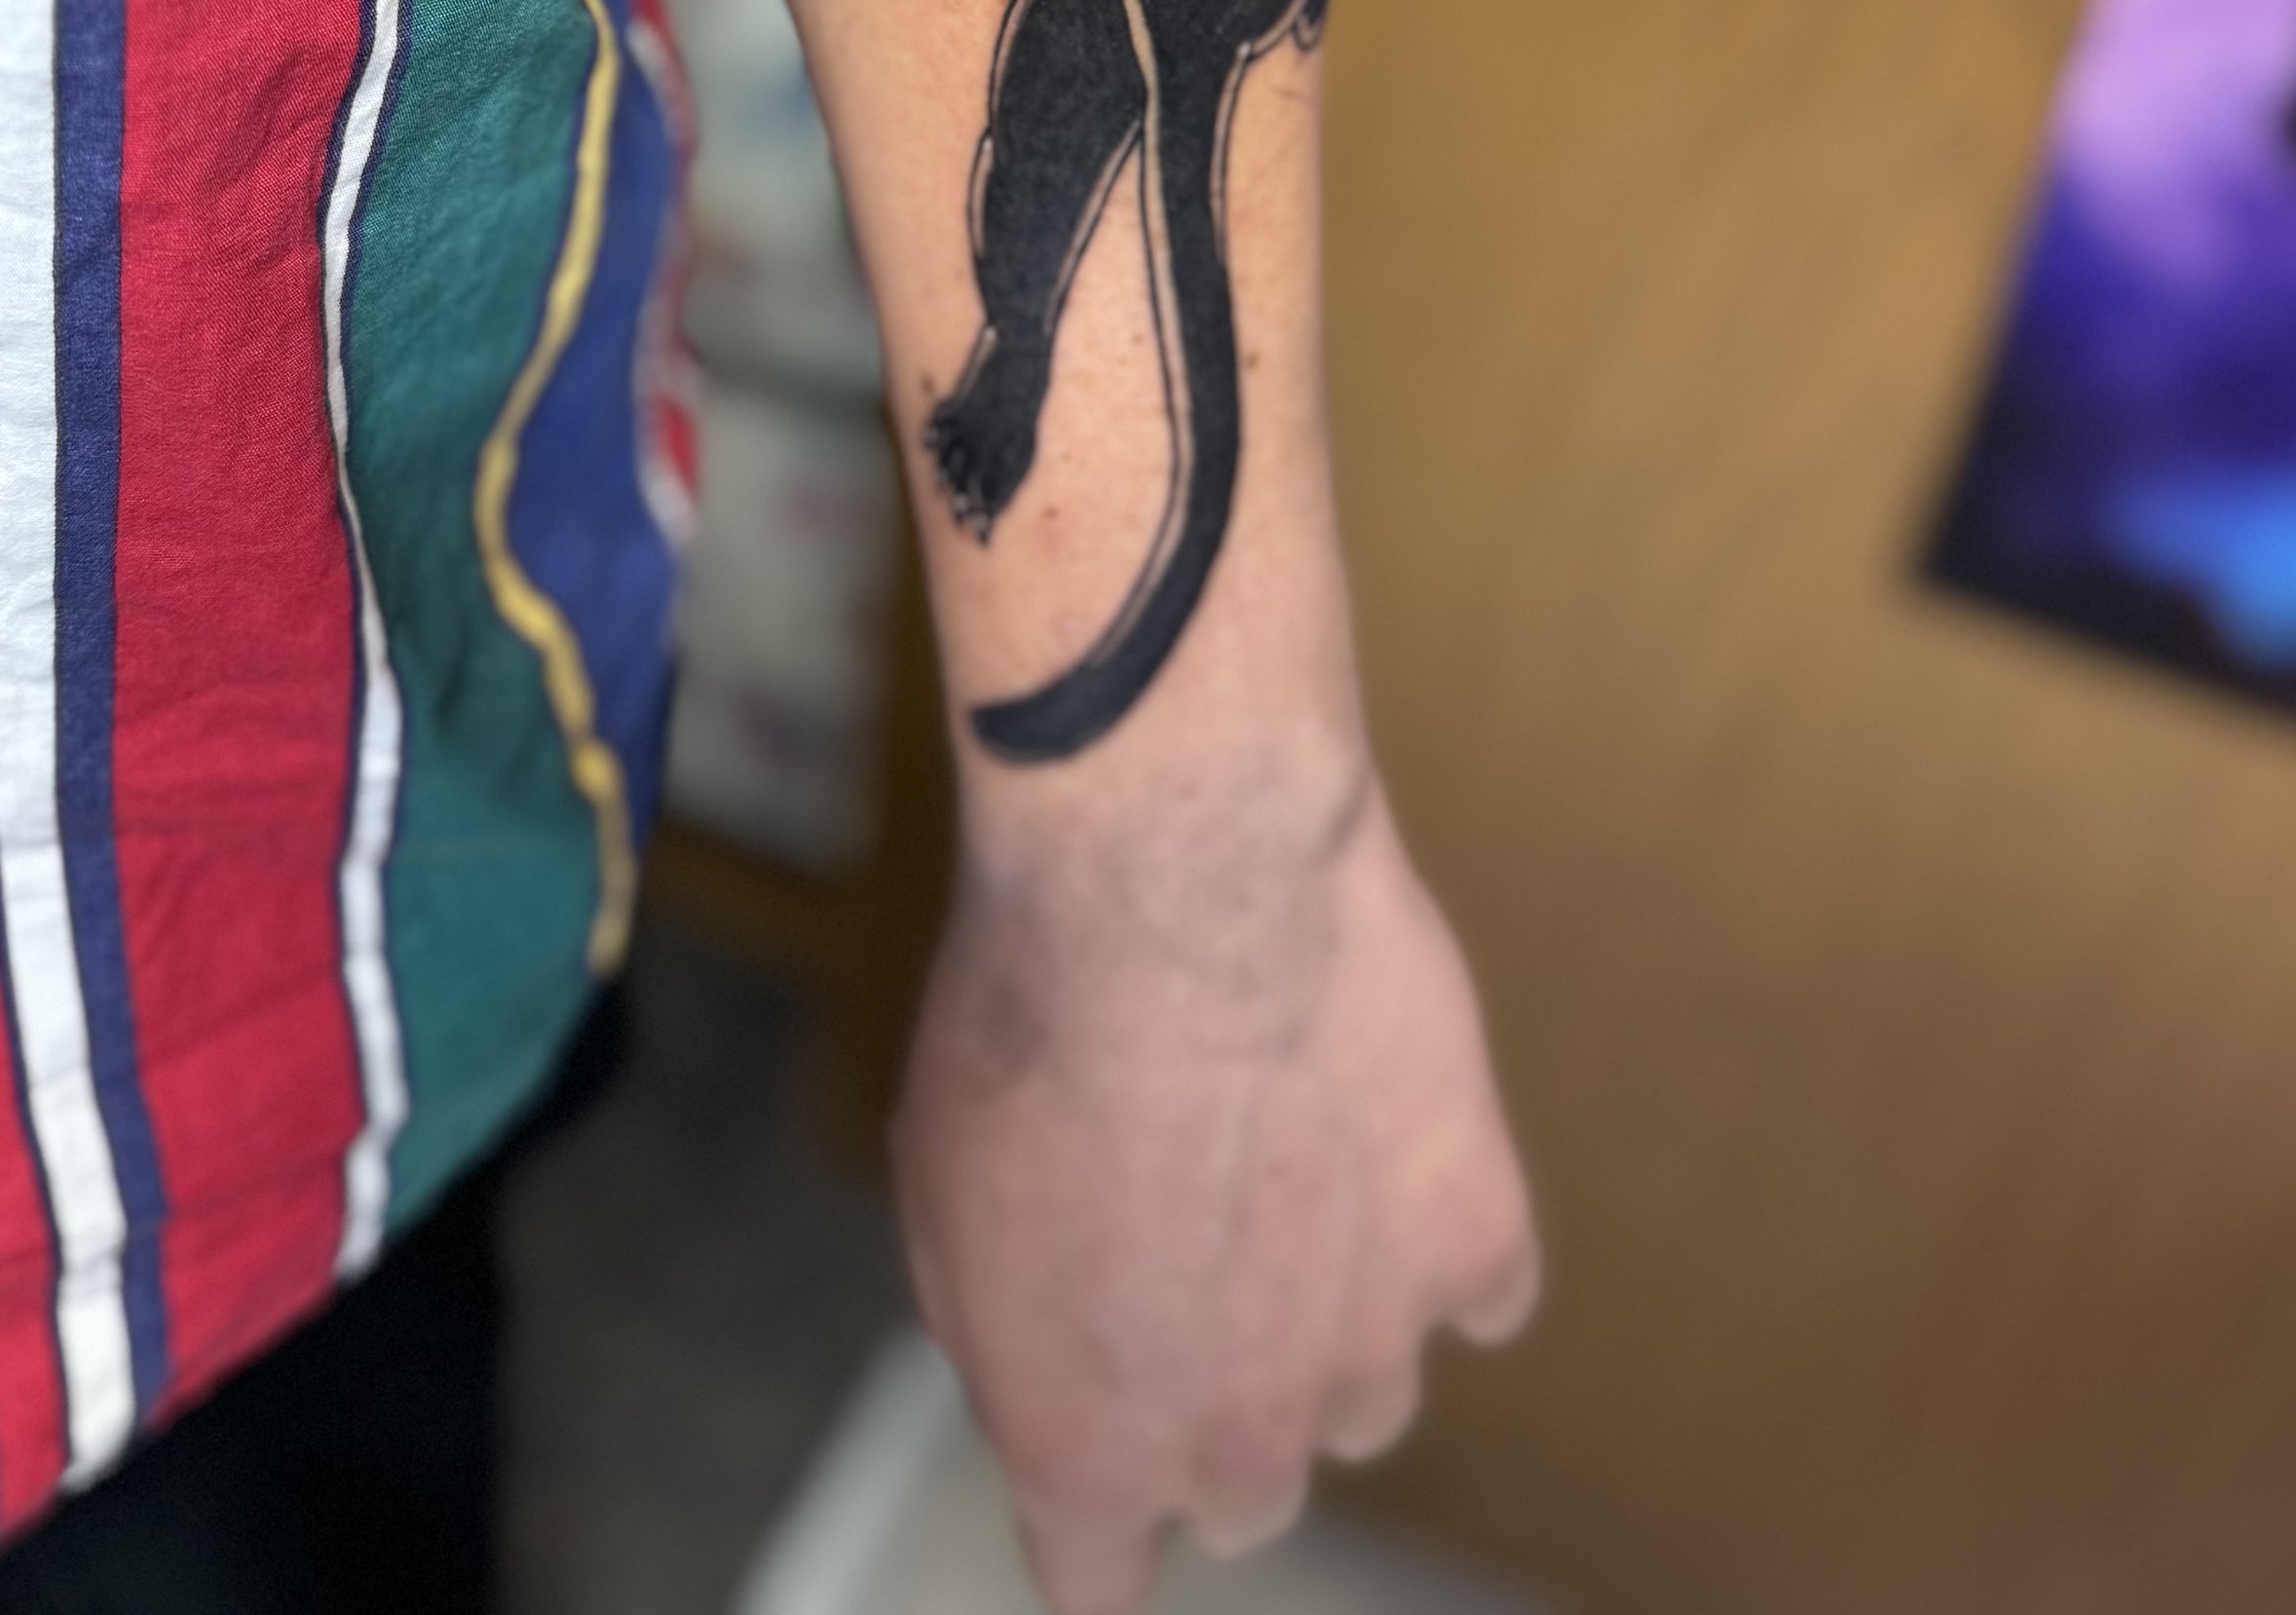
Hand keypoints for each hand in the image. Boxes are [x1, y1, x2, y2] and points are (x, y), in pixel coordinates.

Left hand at [892, 764, 1536, 1614]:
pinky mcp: (1480, 1237)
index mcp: (1089, 1448)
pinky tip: (1386, 1131)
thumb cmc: (1031, 1015)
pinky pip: (1477, 1285)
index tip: (1106, 1451)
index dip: (1099, 1521)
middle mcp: (1242, 1437)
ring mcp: (1379, 1343)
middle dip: (1212, 1400)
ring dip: (1330, 1316)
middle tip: (1187, 1257)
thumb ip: (1004, 1325)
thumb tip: (1055, 1352)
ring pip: (1366, 1393)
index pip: (1101, 1586)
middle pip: (1245, 1492)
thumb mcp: (940, 1191)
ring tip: (1284, 1163)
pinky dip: (1437, 1228)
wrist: (1176, 876)